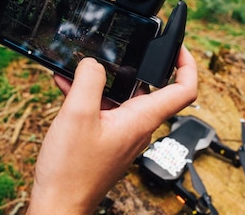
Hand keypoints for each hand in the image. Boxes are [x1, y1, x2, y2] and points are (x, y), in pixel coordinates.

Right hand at [28, 45, 197, 213]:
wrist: (59, 204)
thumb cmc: (71, 170)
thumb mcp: (78, 115)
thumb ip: (89, 80)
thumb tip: (94, 62)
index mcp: (141, 119)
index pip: (183, 89)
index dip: (186, 63)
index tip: (176, 45)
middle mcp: (137, 126)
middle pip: (147, 87)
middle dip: (129, 64)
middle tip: (113, 48)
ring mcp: (121, 133)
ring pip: (120, 96)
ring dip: (101, 80)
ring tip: (76, 67)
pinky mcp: (105, 139)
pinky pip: (103, 108)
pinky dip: (88, 94)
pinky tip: (66, 85)